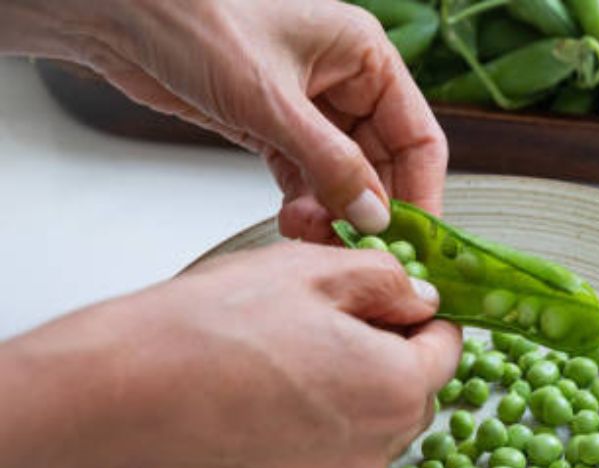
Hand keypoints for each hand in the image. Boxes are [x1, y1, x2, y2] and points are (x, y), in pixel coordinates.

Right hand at [0, 245, 461, 467]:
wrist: (121, 395)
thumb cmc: (212, 329)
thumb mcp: (314, 272)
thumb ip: (386, 281)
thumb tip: (419, 296)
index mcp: (399, 388)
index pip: (448, 348)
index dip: (423, 313)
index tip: (395, 292)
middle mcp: (378, 445)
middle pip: (414, 388)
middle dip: (390, 348)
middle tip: (332, 309)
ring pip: (373, 417)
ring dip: (354, 379)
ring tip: (292, 340)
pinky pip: (330, 441)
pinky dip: (317, 411)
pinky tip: (267, 378)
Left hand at [37, 0, 446, 238]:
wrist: (116, 15)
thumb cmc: (193, 22)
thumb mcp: (272, 102)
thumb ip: (331, 165)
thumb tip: (375, 217)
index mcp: (364, 56)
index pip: (418, 137)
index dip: (420, 193)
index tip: (414, 241)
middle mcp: (345, 81)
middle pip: (385, 164)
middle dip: (371, 209)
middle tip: (362, 250)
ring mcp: (311, 107)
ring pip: (346, 177)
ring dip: (335, 213)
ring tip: (313, 233)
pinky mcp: (276, 127)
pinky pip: (309, 178)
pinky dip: (306, 204)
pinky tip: (295, 222)